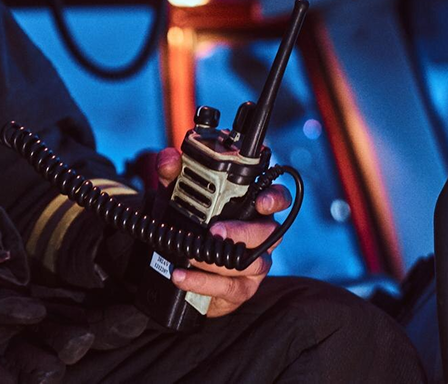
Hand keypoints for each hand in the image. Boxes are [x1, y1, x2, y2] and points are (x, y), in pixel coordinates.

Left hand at [155, 146, 291, 317]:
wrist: (174, 260)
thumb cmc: (188, 221)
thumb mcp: (176, 195)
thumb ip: (172, 173)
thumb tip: (169, 160)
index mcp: (251, 208)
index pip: (277, 198)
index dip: (275, 198)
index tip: (261, 201)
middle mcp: (260, 235)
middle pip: (269, 233)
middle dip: (243, 232)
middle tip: (215, 231)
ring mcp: (255, 263)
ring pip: (253, 263)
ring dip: (220, 259)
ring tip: (192, 255)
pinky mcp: (241, 288)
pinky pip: (230, 287)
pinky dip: (203, 282)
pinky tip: (181, 276)